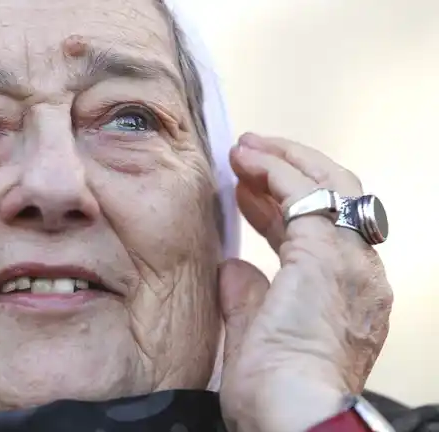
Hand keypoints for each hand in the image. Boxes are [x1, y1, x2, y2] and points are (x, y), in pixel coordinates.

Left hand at [218, 133, 392, 431]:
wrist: (290, 413)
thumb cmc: (274, 393)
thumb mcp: (256, 336)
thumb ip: (247, 299)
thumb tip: (234, 269)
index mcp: (345, 297)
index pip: (317, 234)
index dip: (279, 210)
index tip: (247, 194)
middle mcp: (360, 273)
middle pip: (335, 200)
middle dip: (289, 172)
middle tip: (249, 155)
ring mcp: (349, 260)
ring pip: (329, 185)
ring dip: (283, 161)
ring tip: (246, 147)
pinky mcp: (326, 251)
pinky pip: (303, 192)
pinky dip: (275, 169)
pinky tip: (247, 159)